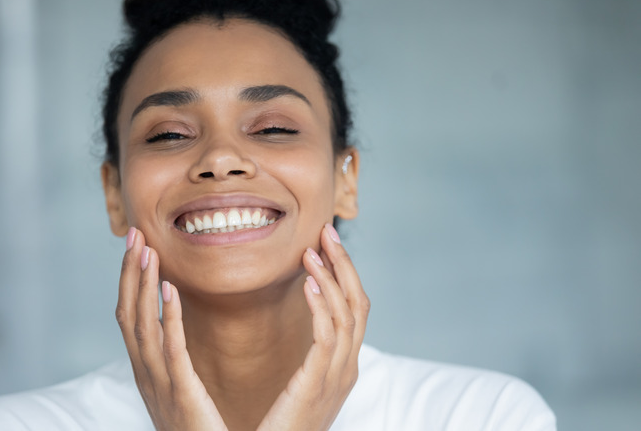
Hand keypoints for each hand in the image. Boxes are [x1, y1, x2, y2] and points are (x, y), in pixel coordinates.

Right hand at [115, 227, 227, 430]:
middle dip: (130, 273)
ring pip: (142, 326)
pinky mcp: (180, 393)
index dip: (130, 281)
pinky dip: (167, 316)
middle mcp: (144, 374)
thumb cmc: (198, 430)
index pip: (129, 317)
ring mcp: (158, 384)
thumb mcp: (178, 390)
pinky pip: (170, 349)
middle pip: (128, 314)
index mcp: (145, 371)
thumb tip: (172, 328)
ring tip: (148, 251)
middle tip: (135, 235)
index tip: (137, 247)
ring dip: (143, 284)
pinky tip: (170, 289)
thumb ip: (173, 361)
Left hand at [257, 223, 370, 430]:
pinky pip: (327, 337)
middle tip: (327, 231)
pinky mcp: (318, 384)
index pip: (355, 308)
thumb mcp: (305, 385)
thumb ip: (313, 358)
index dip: (345, 273)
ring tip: (311, 251)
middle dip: (344, 265)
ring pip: (348, 314)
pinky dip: (321, 306)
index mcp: (346, 365)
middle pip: (359, 304)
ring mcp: (338, 376)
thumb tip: (308, 324)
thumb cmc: (284, 424)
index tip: (326, 244)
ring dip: (330, 277)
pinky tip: (308, 284)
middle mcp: (348, 367)